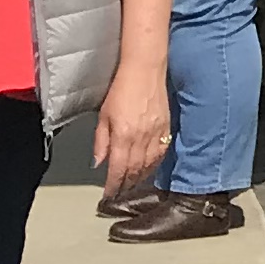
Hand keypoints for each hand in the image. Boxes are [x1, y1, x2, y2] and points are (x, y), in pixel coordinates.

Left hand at [94, 62, 170, 205]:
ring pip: (149, 164)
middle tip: (120, 192)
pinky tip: (150, 167)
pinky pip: (161, 152)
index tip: (109, 194)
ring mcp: (156, 133)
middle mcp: (140, 137)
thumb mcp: (104, 115)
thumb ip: (101, 141)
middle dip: (126, 184)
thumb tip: (98, 162)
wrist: (144, 69)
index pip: (117, 169)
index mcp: (122, 135)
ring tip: (133, 184)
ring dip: (141, 177)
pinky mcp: (166, 126)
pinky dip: (155, 164)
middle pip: (134, 170)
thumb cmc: (121, 88)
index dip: (113, 185)